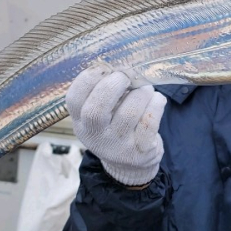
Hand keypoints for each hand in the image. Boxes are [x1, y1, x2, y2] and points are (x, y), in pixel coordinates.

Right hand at [66, 65, 165, 185]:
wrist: (130, 165)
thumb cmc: (115, 126)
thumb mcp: (100, 114)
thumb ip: (104, 92)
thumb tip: (120, 65)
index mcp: (80, 122)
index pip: (74, 100)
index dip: (87, 79)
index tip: (104, 68)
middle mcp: (95, 136)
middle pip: (96, 110)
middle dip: (113, 85)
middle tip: (126, 76)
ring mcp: (117, 145)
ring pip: (129, 112)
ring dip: (141, 92)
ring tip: (145, 88)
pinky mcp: (140, 150)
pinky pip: (149, 122)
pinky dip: (156, 104)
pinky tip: (156, 100)